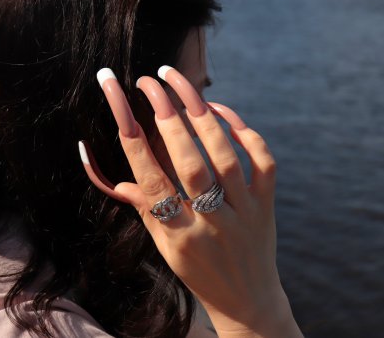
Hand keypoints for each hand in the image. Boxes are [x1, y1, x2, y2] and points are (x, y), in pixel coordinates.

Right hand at [78, 67, 301, 337]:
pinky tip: (221, 111)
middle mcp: (211, 222)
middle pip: (189, 164)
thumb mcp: (163, 247)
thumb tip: (115, 176)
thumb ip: (144, 208)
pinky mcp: (268, 205)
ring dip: (202, 116)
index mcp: (178, 234)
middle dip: (167, 117)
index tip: (118, 101)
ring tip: (180, 84)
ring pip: (225, 157)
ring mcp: (244, 212)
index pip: (150, 179)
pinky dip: (244, 132)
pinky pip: (262, 161)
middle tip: (150, 83)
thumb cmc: (197, 271)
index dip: (132, 137)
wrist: (248, 302)